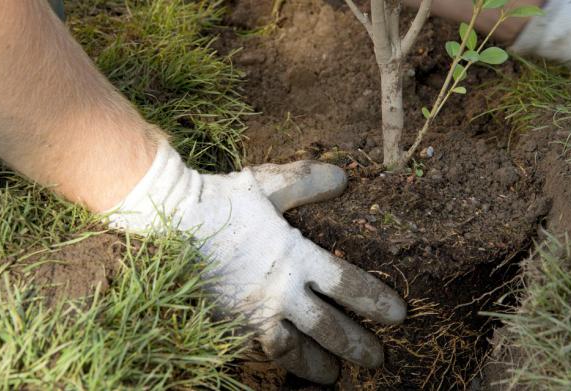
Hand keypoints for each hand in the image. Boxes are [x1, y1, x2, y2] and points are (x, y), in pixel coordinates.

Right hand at [109, 141, 405, 383]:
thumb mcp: (269, 184)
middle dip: (357, 345)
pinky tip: (287, 366)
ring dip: (319, 365)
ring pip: (294, 350)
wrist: (173, 219)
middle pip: (328, 327)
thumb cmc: (224, 200)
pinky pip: (259, 351)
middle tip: (377, 359)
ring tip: (335, 375)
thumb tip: (344, 179)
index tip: (397, 316)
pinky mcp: (229, 323)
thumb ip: (308, 182)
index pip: (346, 284)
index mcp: (295, 256)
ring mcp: (253, 312)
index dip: (375, 302)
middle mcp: (279, 291)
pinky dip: (278, 362)